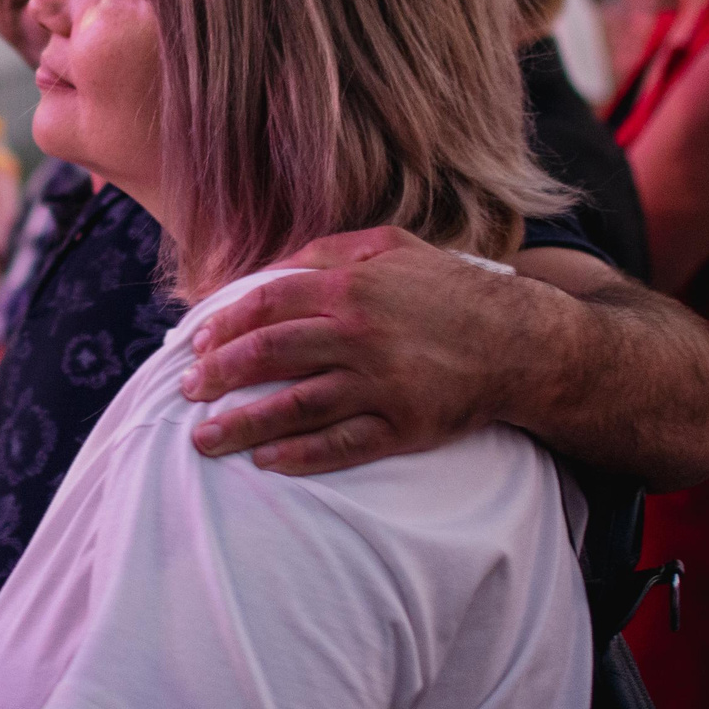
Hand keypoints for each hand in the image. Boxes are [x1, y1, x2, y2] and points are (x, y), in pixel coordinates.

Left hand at [180, 228, 527, 474]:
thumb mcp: (392, 247)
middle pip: (271, 354)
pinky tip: (268, 462)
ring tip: (205, 438)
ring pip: (296, 407)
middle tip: (188, 391)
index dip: (225, 324)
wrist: (520, 341)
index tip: (197, 343)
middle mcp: (360, 333)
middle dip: (220, 374)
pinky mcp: (403, 424)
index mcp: (352, 285)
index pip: (268, 302)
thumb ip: (329, 251)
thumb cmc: (449, 290)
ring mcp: (381, 383)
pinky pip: (342, 445)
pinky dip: (301, 456)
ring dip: (244, 424)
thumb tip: (269, 270)